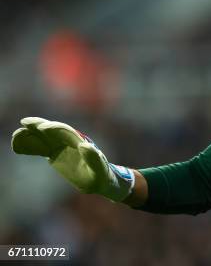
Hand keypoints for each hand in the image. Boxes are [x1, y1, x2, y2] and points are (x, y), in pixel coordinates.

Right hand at [12, 117, 133, 201]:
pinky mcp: (55, 154)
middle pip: (53, 131)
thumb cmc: (101, 175)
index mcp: (80, 143)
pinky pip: (39, 149)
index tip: (43, 127)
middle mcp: (69, 142)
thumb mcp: (100, 169)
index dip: (55, 129)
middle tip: (25, 122)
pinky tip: (17, 146)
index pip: (66, 133)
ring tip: (16, 136)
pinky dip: (29, 147)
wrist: (99, 180)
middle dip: (40, 126)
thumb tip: (84, 145)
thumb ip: (93, 157)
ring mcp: (61, 147)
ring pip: (43, 139)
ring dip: (30, 136)